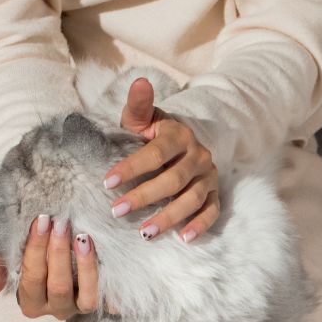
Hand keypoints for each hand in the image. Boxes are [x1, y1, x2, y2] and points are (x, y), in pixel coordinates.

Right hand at [0, 213, 98, 320]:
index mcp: (31, 301)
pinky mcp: (99, 301)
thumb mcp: (9, 255)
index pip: (32, 277)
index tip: (40, 221)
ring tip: (82, 237)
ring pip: (86, 297)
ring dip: (85, 266)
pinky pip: (105, 297)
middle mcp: (55, 309)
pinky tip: (100, 254)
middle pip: (58, 287)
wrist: (56, 239)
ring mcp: (79, 307)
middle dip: (59, 253)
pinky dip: (103, 277)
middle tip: (61, 223)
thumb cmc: (32, 247)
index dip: (36, 250)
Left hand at [102, 76, 220, 242]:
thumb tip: (140, 82)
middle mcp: (198, 155)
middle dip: (144, 197)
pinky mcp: (214, 193)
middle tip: (117, 211)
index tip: (107, 182)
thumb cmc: (153, 133)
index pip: (155, 153)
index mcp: (179, 135)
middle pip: (173, 180)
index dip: (132, 168)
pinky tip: (183, 238)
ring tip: (144, 233)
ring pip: (191, 199)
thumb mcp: (142, 118)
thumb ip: (138, 105)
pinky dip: (200, 225)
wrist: (181, 143)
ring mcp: (208, 176)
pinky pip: (211, 212)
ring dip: (168, 217)